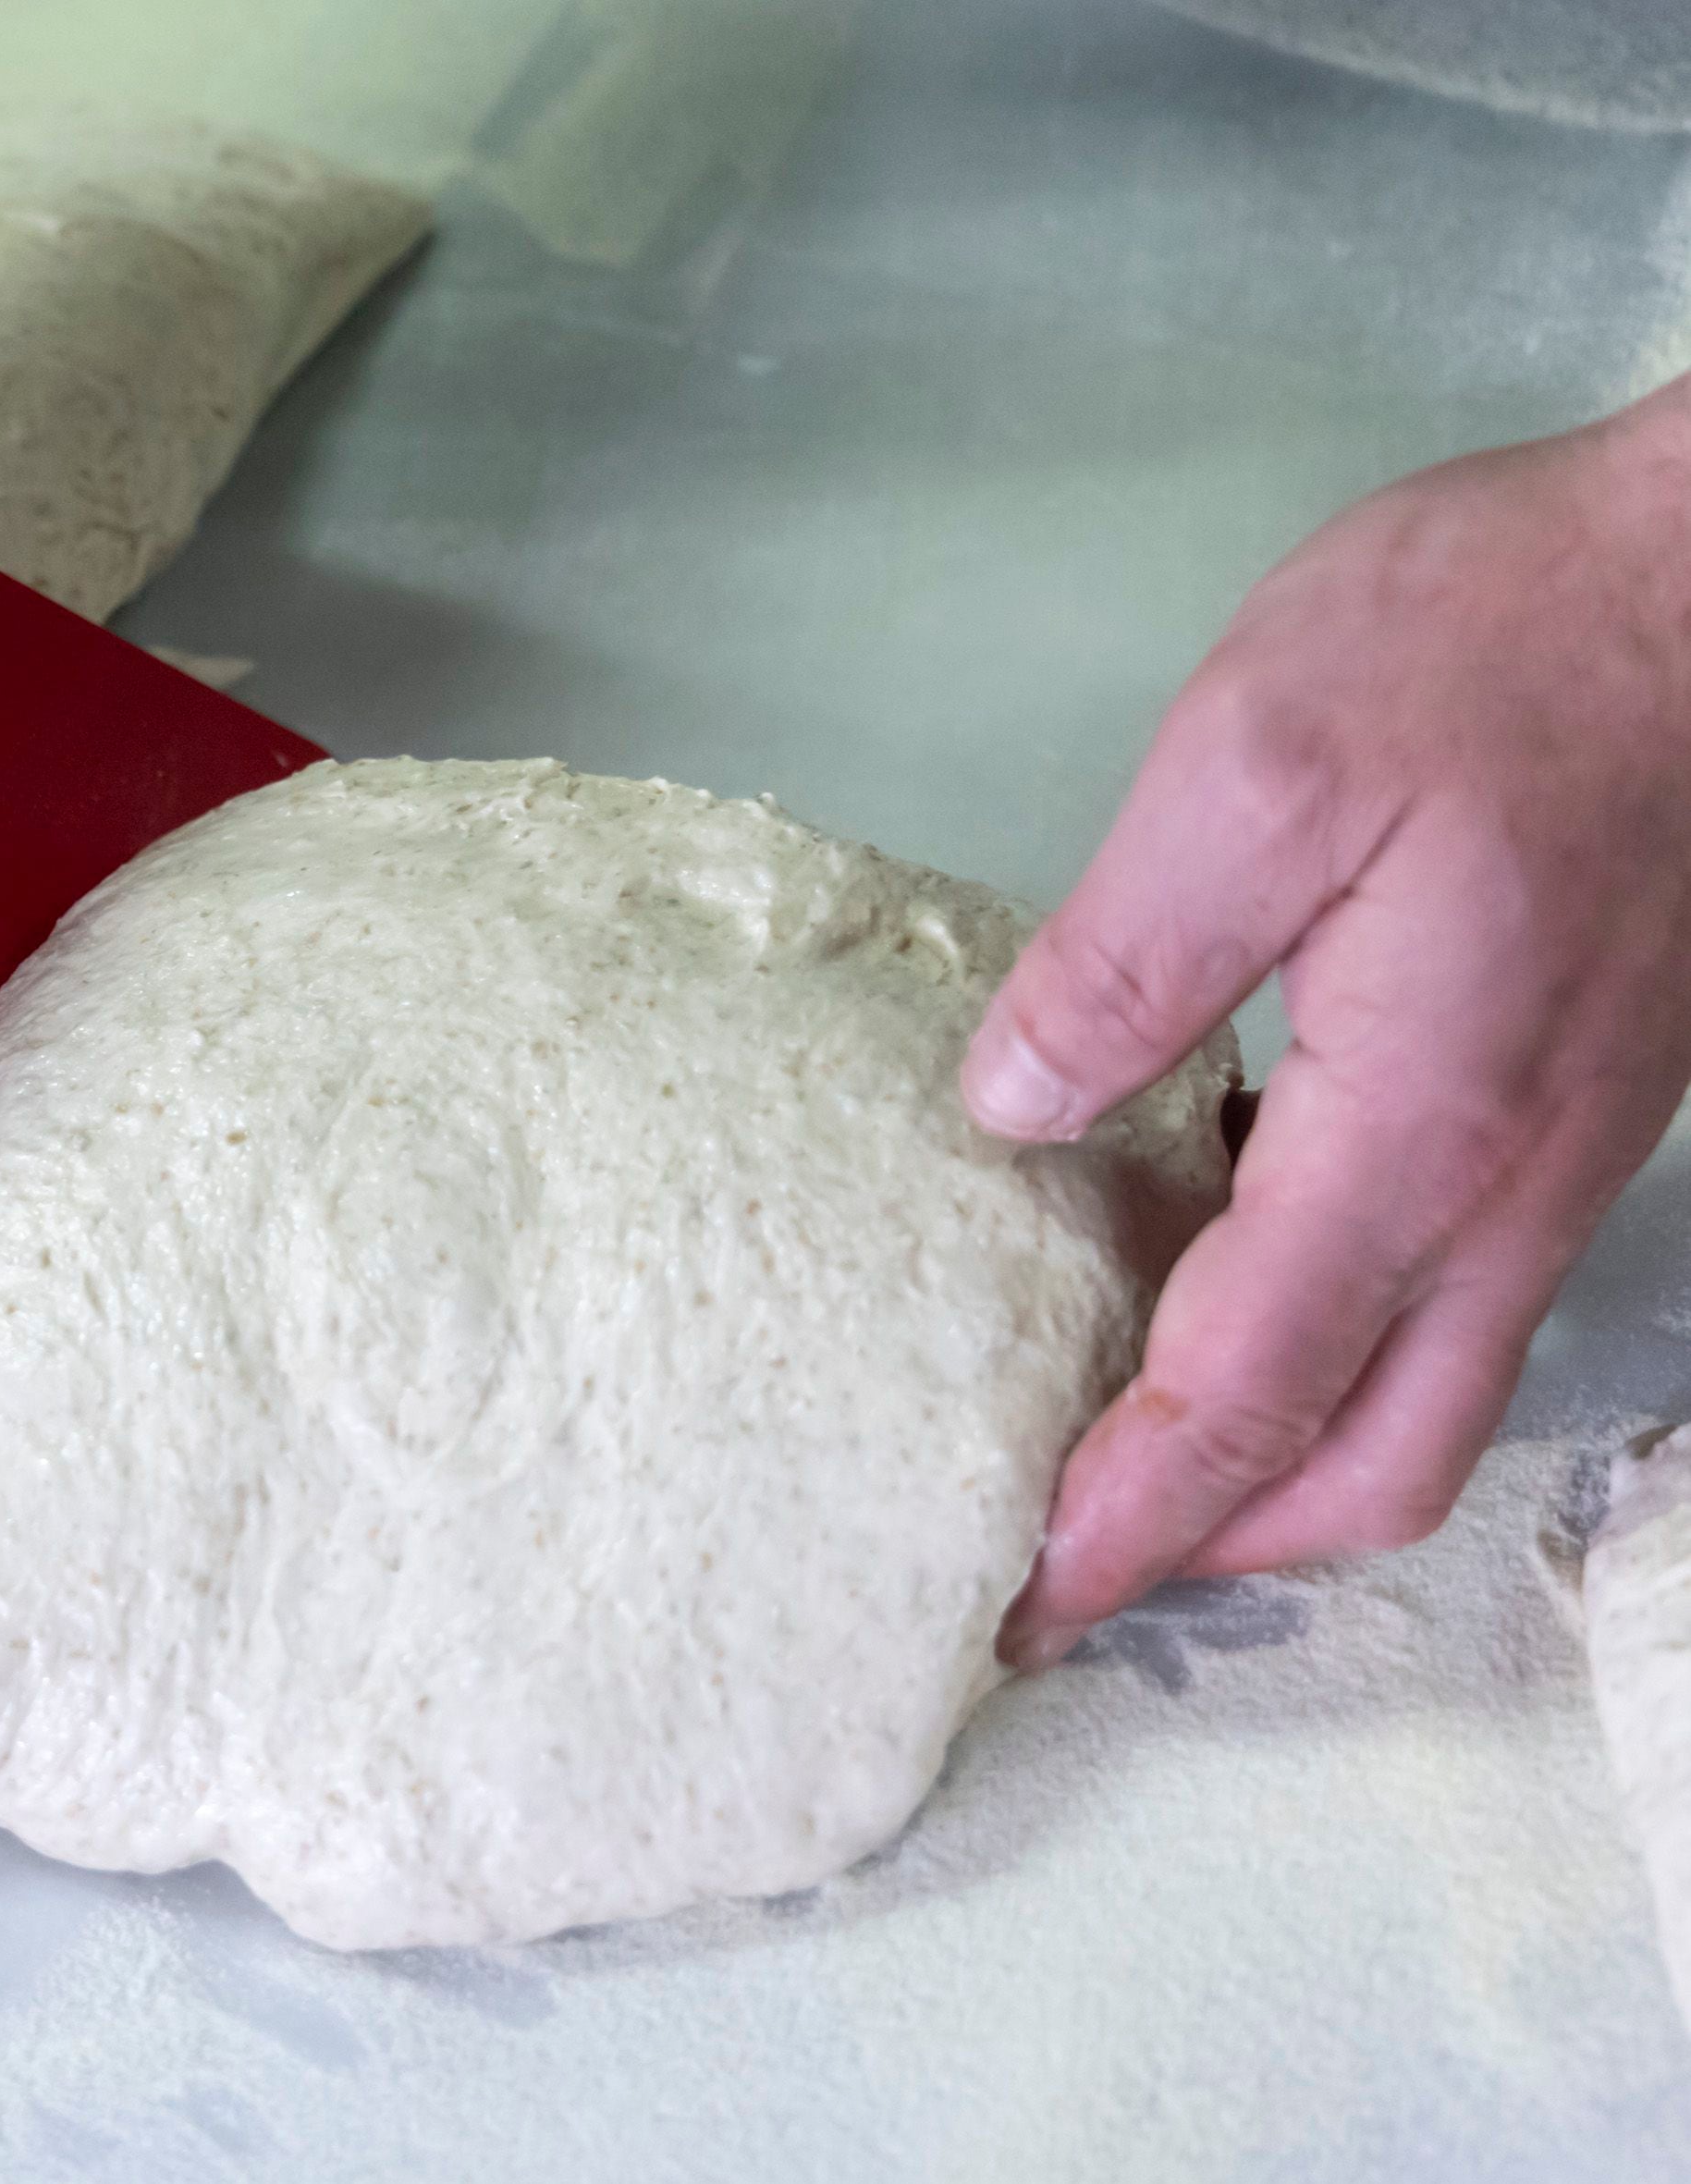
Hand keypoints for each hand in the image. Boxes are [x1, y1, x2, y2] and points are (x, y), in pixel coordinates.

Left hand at [967, 379, 1690, 1668]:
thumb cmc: (1503, 636)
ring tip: (1117, 1437)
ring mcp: (1559, 1150)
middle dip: (1218, 1544)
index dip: (1122, 1525)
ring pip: (1425, 1387)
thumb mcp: (1258, 765)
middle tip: (1065, 1558)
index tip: (1014, 1609)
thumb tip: (1010, 1110)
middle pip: (1372, 1463)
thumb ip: (1122, 959)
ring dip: (1281, 1451)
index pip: (1249, 1399)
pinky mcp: (1571, 1093)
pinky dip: (1332, 1337)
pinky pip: (1447, 1284)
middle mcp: (1507, 1186)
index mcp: (1417, 1133)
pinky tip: (1212, 1255)